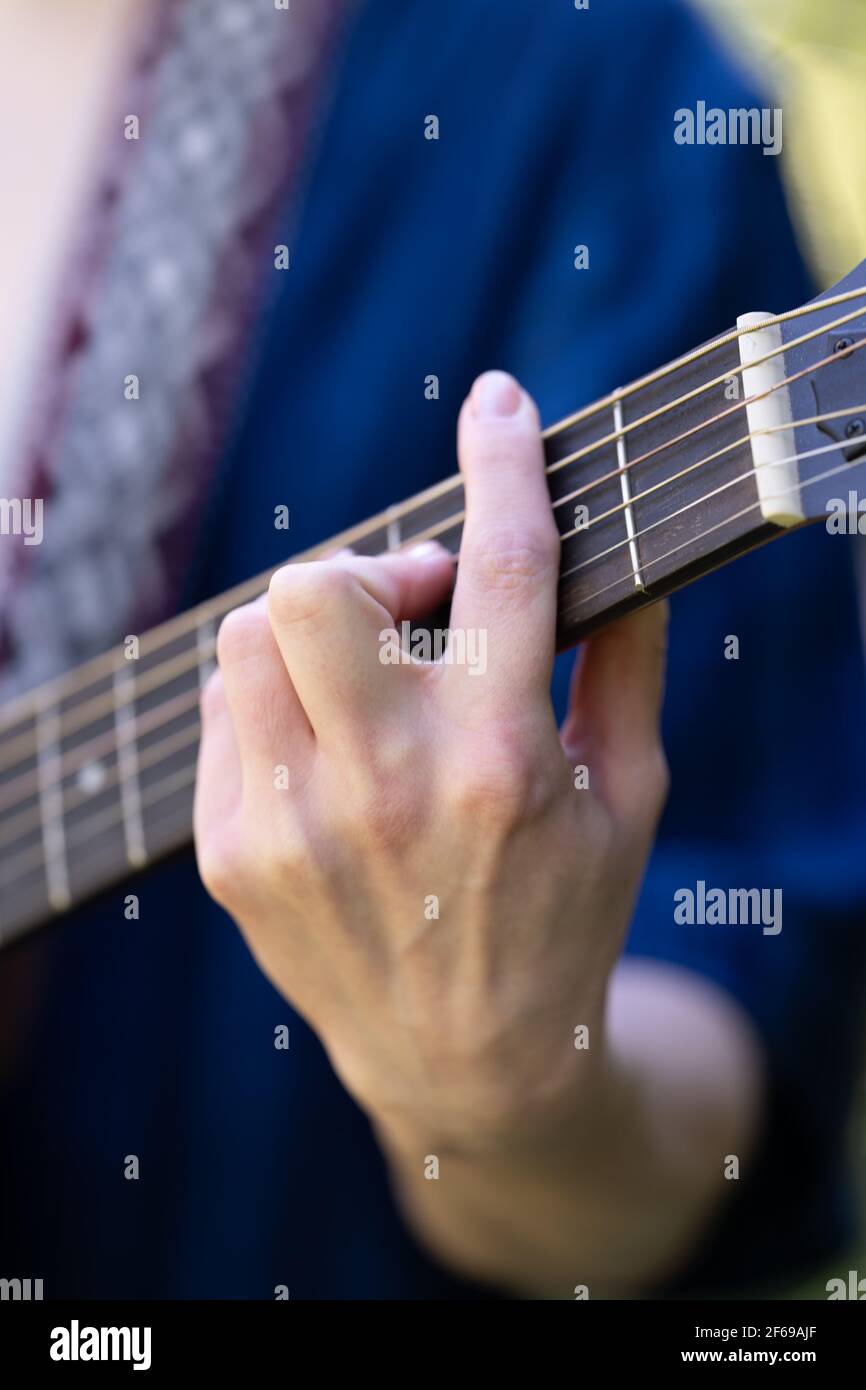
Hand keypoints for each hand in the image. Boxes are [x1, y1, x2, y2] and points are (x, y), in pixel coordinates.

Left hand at [194, 371, 668, 1151]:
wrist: (468, 1068)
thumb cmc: (563, 918)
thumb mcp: (627, 797)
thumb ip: (629, 665)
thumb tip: (623, 552)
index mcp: (503, 760)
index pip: (504, 565)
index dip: (503, 460)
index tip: (500, 401)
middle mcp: (388, 785)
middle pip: (316, 586)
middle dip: (367, 567)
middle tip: (416, 610)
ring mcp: (294, 824)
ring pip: (250, 637)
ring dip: (313, 630)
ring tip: (366, 681)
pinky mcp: (232, 854)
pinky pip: (222, 714)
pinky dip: (275, 700)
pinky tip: (326, 748)